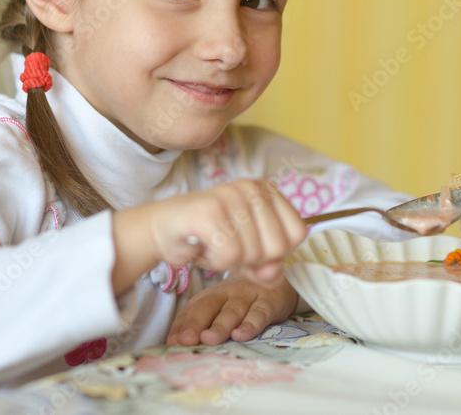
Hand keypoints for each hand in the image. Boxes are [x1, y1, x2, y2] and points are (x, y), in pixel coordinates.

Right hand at [111, 179, 306, 293]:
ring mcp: (231, 195)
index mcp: (267, 191)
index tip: (253, 247)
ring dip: (230, 261)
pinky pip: (230, 255)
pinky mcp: (209, 210)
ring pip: (253, 253)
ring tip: (214, 244)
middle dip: (253, 259)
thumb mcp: (246, 254)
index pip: (298, 233)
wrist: (163, 229)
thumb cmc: (208, 238)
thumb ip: (267, 265)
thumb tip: (274, 273)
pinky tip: (204, 247)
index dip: (277, 252)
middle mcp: (252, 187)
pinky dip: (216, 262)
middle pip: (277, 247)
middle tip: (229, 246)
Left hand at [166, 274, 299, 345]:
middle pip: (210, 306)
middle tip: (187, 340)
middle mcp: (228, 293)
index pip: (194, 307)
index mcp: (212, 295)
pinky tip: (241, 335)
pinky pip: (259, 314)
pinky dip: (250, 325)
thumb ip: (196, 321)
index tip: (174, 341)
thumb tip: (172, 340)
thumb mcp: (219, 306)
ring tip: (209, 339)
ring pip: (233, 311)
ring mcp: (249, 296)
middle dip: (197, 323)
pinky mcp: (269, 302)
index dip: (183, 323)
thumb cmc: (241, 298)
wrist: (277, 279)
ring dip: (220, 326)